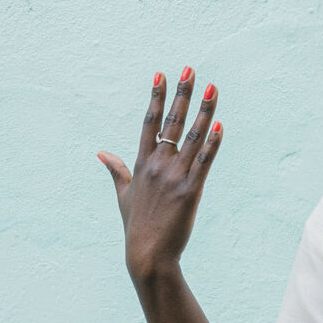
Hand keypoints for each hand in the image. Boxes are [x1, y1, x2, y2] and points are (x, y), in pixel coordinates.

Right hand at [97, 67, 223, 279]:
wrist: (148, 253)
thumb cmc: (136, 224)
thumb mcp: (123, 194)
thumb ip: (116, 170)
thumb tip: (101, 152)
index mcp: (141, 164)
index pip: (149, 123)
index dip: (156, 98)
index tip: (161, 75)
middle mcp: (157, 166)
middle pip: (171, 122)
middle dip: (181, 94)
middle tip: (190, 69)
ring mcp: (174, 177)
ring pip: (191, 137)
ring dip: (203, 111)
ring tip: (212, 88)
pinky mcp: (190, 190)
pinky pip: (204, 162)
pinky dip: (212, 143)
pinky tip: (220, 125)